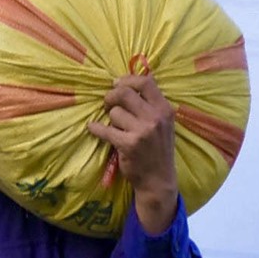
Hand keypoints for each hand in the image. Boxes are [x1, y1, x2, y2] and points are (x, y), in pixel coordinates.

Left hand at [86, 73, 179, 227]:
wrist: (158, 179)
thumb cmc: (158, 149)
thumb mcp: (164, 123)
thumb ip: (153, 103)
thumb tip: (139, 78)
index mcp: (164, 109)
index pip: (145, 82)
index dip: (127, 80)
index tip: (117, 84)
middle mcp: (155, 118)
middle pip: (125, 93)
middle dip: (111, 96)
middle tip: (108, 103)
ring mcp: (142, 131)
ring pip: (114, 113)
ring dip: (110, 119)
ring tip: (116, 127)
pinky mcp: (128, 144)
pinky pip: (104, 129)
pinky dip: (96, 128)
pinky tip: (93, 128)